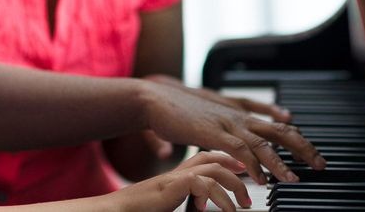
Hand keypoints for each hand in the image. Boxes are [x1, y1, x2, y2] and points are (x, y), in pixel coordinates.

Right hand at [102, 152, 251, 211]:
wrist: (114, 211)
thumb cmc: (136, 211)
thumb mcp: (168, 207)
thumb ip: (187, 206)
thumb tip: (203, 210)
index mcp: (174, 179)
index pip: (203, 160)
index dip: (225, 162)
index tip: (241, 171)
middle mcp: (175, 175)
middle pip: (210, 158)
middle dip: (235, 166)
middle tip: (251, 183)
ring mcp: (173, 179)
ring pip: (212, 168)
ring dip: (233, 184)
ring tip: (241, 205)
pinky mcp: (171, 187)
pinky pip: (203, 183)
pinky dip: (218, 197)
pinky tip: (223, 210)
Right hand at [140, 75, 325, 184]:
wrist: (150, 97)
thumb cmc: (165, 108)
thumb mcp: (190, 114)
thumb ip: (198, 126)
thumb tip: (189, 144)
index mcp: (230, 108)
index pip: (266, 115)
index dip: (285, 123)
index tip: (299, 130)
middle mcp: (234, 114)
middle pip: (278, 128)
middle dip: (302, 146)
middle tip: (319, 162)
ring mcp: (227, 122)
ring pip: (265, 142)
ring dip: (283, 162)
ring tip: (295, 179)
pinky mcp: (214, 133)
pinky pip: (242, 150)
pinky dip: (255, 165)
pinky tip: (264, 179)